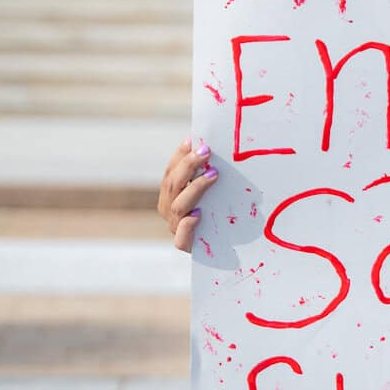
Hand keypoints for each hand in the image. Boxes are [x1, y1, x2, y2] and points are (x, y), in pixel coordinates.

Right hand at [158, 137, 217, 252]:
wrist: (220, 249)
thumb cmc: (215, 215)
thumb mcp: (210, 193)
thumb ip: (206, 174)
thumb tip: (210, 147)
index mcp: (169, 195)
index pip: (171, 172)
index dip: (180, 156)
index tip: (193, 140)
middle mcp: (168, 209)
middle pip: (174, 185)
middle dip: (189, 166)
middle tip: (206, 152)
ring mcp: (175, 227)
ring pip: (179, 206)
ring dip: (195, 188)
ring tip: (213, 175)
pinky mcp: (185, 245)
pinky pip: (181, 238)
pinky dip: (187, 226)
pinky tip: (197, 214)